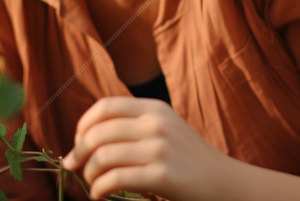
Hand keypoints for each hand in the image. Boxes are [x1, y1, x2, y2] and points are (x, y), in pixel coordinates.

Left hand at [62, 97, 237, 200]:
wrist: (223, 181)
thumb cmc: (187, 159)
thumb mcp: (165, 128)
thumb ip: (134, 124)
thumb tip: (85, 137)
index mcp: (155, 108)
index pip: (105, 107)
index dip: (83, 125)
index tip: (78, 142)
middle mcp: (156, 123)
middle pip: (98, 133)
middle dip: (79, 152)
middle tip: (75, 167)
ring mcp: (160, 148)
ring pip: (102, 157)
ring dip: (88, 175)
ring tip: (93, 184)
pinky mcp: (162, 175)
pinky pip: (114, 179)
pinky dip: (99, 190)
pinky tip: (100, 195)